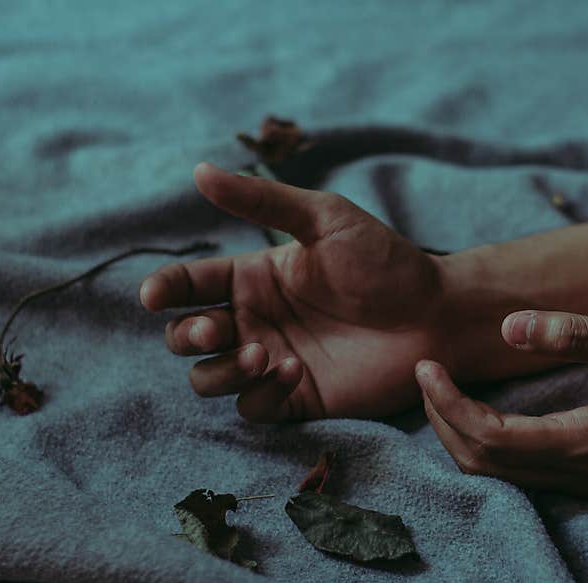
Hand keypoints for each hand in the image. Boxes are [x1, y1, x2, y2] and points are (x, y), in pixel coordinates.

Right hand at [140, 163, 449, 419]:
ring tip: (263, 352)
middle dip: (186, 335)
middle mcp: (255, 320)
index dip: (161, 290)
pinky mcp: (295, 398)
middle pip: (185, 336)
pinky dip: (257, 394)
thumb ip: (261, 200)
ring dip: (220, 369)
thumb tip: (199, 171)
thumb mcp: (324, 220)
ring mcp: (271, 361)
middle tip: (218, 329)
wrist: (434, 314)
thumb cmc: (385, 262)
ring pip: (208, 377)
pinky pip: (251, 407)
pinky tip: (291, 371)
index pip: (186, 286)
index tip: (154, 296)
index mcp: (253, 277)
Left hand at [416, 311, 587, 495]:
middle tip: (426, 373)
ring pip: (496, 473)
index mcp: (587, 442)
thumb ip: (579, 333)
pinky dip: (483, 444)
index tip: (427, 366)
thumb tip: (509, 327)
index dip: (449, 405)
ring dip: (459, 434)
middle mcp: (578, 473)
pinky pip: (515, 471)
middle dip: (443, 419)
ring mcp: (583, 480)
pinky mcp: (586, 474)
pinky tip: (476, 411)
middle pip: (483, 463)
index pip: (491, 437)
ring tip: (441, 390)